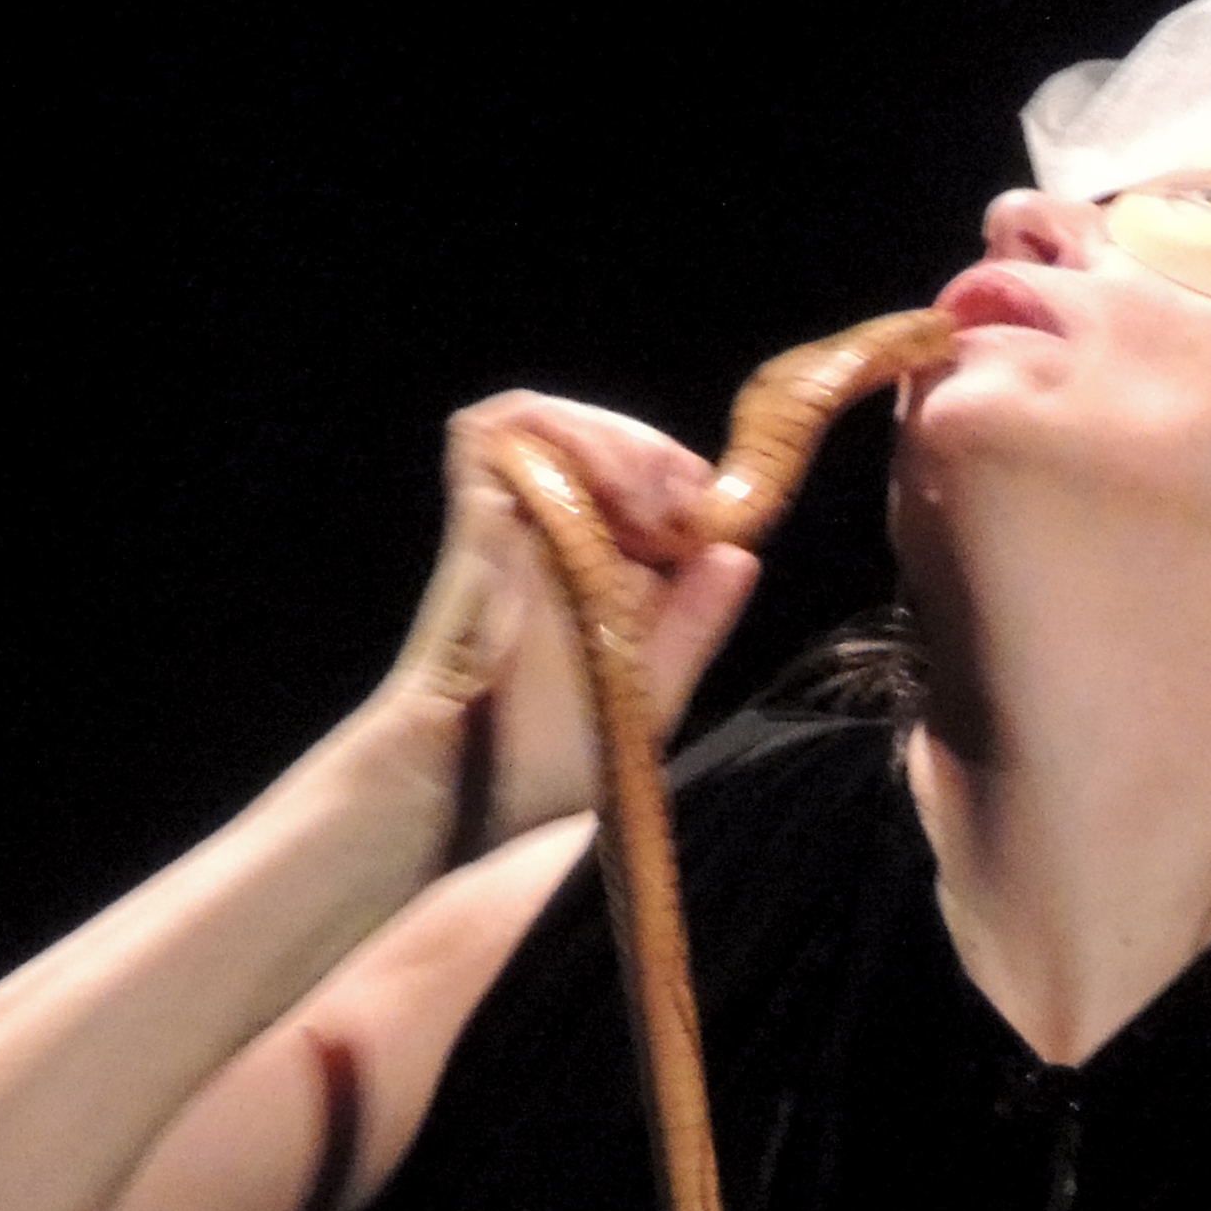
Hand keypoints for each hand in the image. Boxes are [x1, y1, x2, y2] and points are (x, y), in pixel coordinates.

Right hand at [381, 390, 762, 845]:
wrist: (472, 788)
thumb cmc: (550, 761)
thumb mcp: (648, 693)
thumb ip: (694, 627)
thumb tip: (738, 556)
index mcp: (595, 574)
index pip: (638, 484)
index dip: (682, 482)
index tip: (710, 520)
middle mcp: (550, 539)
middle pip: (602, 440)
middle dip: (655, 452)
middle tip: (684, 503)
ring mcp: (508, 522)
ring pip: (551, 422)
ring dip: (614, 438)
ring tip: (650, 495)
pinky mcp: (475, 515)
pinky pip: (494, 428)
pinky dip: (553, 427)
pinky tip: (605, 479)